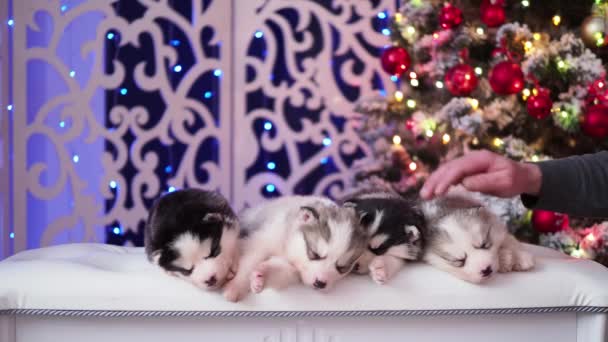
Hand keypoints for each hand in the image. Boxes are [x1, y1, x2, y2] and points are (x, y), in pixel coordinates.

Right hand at [420, 150, 541, 198]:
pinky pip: (449, 175)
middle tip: (424, 195)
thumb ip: (484, 182)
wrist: (523, 175)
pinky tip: (433, 191)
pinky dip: (439, 182)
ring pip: (446, 170)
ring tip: (424, 195)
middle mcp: (470, 158)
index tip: (439, 192)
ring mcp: (467, 163)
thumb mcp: (504, 182)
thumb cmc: (515, 179)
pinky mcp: (466, 170)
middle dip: (435, 181)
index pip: (458, 168)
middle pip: (448, 167)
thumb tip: (464, 183)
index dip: (447, 179)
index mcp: (480, 158)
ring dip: (434, 182)